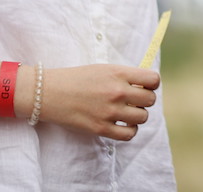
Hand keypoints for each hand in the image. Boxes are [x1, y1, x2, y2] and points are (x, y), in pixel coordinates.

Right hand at [41, 64, 159, 140]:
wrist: (49, 93)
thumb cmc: (79, 79)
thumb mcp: (105, 69)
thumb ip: (127, 76)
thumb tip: (148, 86)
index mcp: (119, 74)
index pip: (153, 80)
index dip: (152, 84)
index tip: (143, 87)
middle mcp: (117, 92)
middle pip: (150, 100)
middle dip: (145, 100)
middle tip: (133, 100)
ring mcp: (109, 111)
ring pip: (142, 117)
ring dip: (138, 115)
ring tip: (126, 112)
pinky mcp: (100, 128)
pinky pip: (129, 134)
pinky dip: (130, 130)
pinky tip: (122, 124)